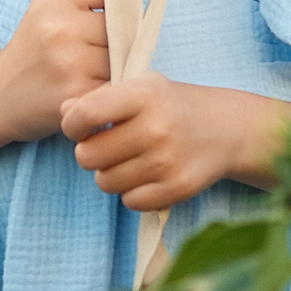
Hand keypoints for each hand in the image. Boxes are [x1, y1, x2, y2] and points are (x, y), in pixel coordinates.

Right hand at [0, 0, 110, 142]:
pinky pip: (117, 85)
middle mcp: (61, 26)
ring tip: (92, 72)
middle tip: (97, 53)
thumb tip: (138, 7)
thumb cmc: (34, 50)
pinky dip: (112, 89)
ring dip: (118, 67)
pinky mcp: (78, 94)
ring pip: (124, 57)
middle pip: (123, 26)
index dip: (117, 5)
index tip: (109, 19)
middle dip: (119, 40)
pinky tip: (93, 90)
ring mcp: (70, 62)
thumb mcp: (49, 10)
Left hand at [61, 74, 290, 211]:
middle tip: (108, 146)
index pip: (86, 114)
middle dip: (91, 154)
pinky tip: (148, 174)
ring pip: (105, 182)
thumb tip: (63, 113)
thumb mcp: (140, 89)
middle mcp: (155, 128)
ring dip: (110, 174)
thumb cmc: (172, 105)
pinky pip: (129, 201)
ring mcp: (167, 161)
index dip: (73, 125)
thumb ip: (99, 99)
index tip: (81, 127)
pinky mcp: (177, 188)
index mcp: (143, 95)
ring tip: (130, 160)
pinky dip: (132, 192)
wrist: (227, 128)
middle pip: (87, 157)